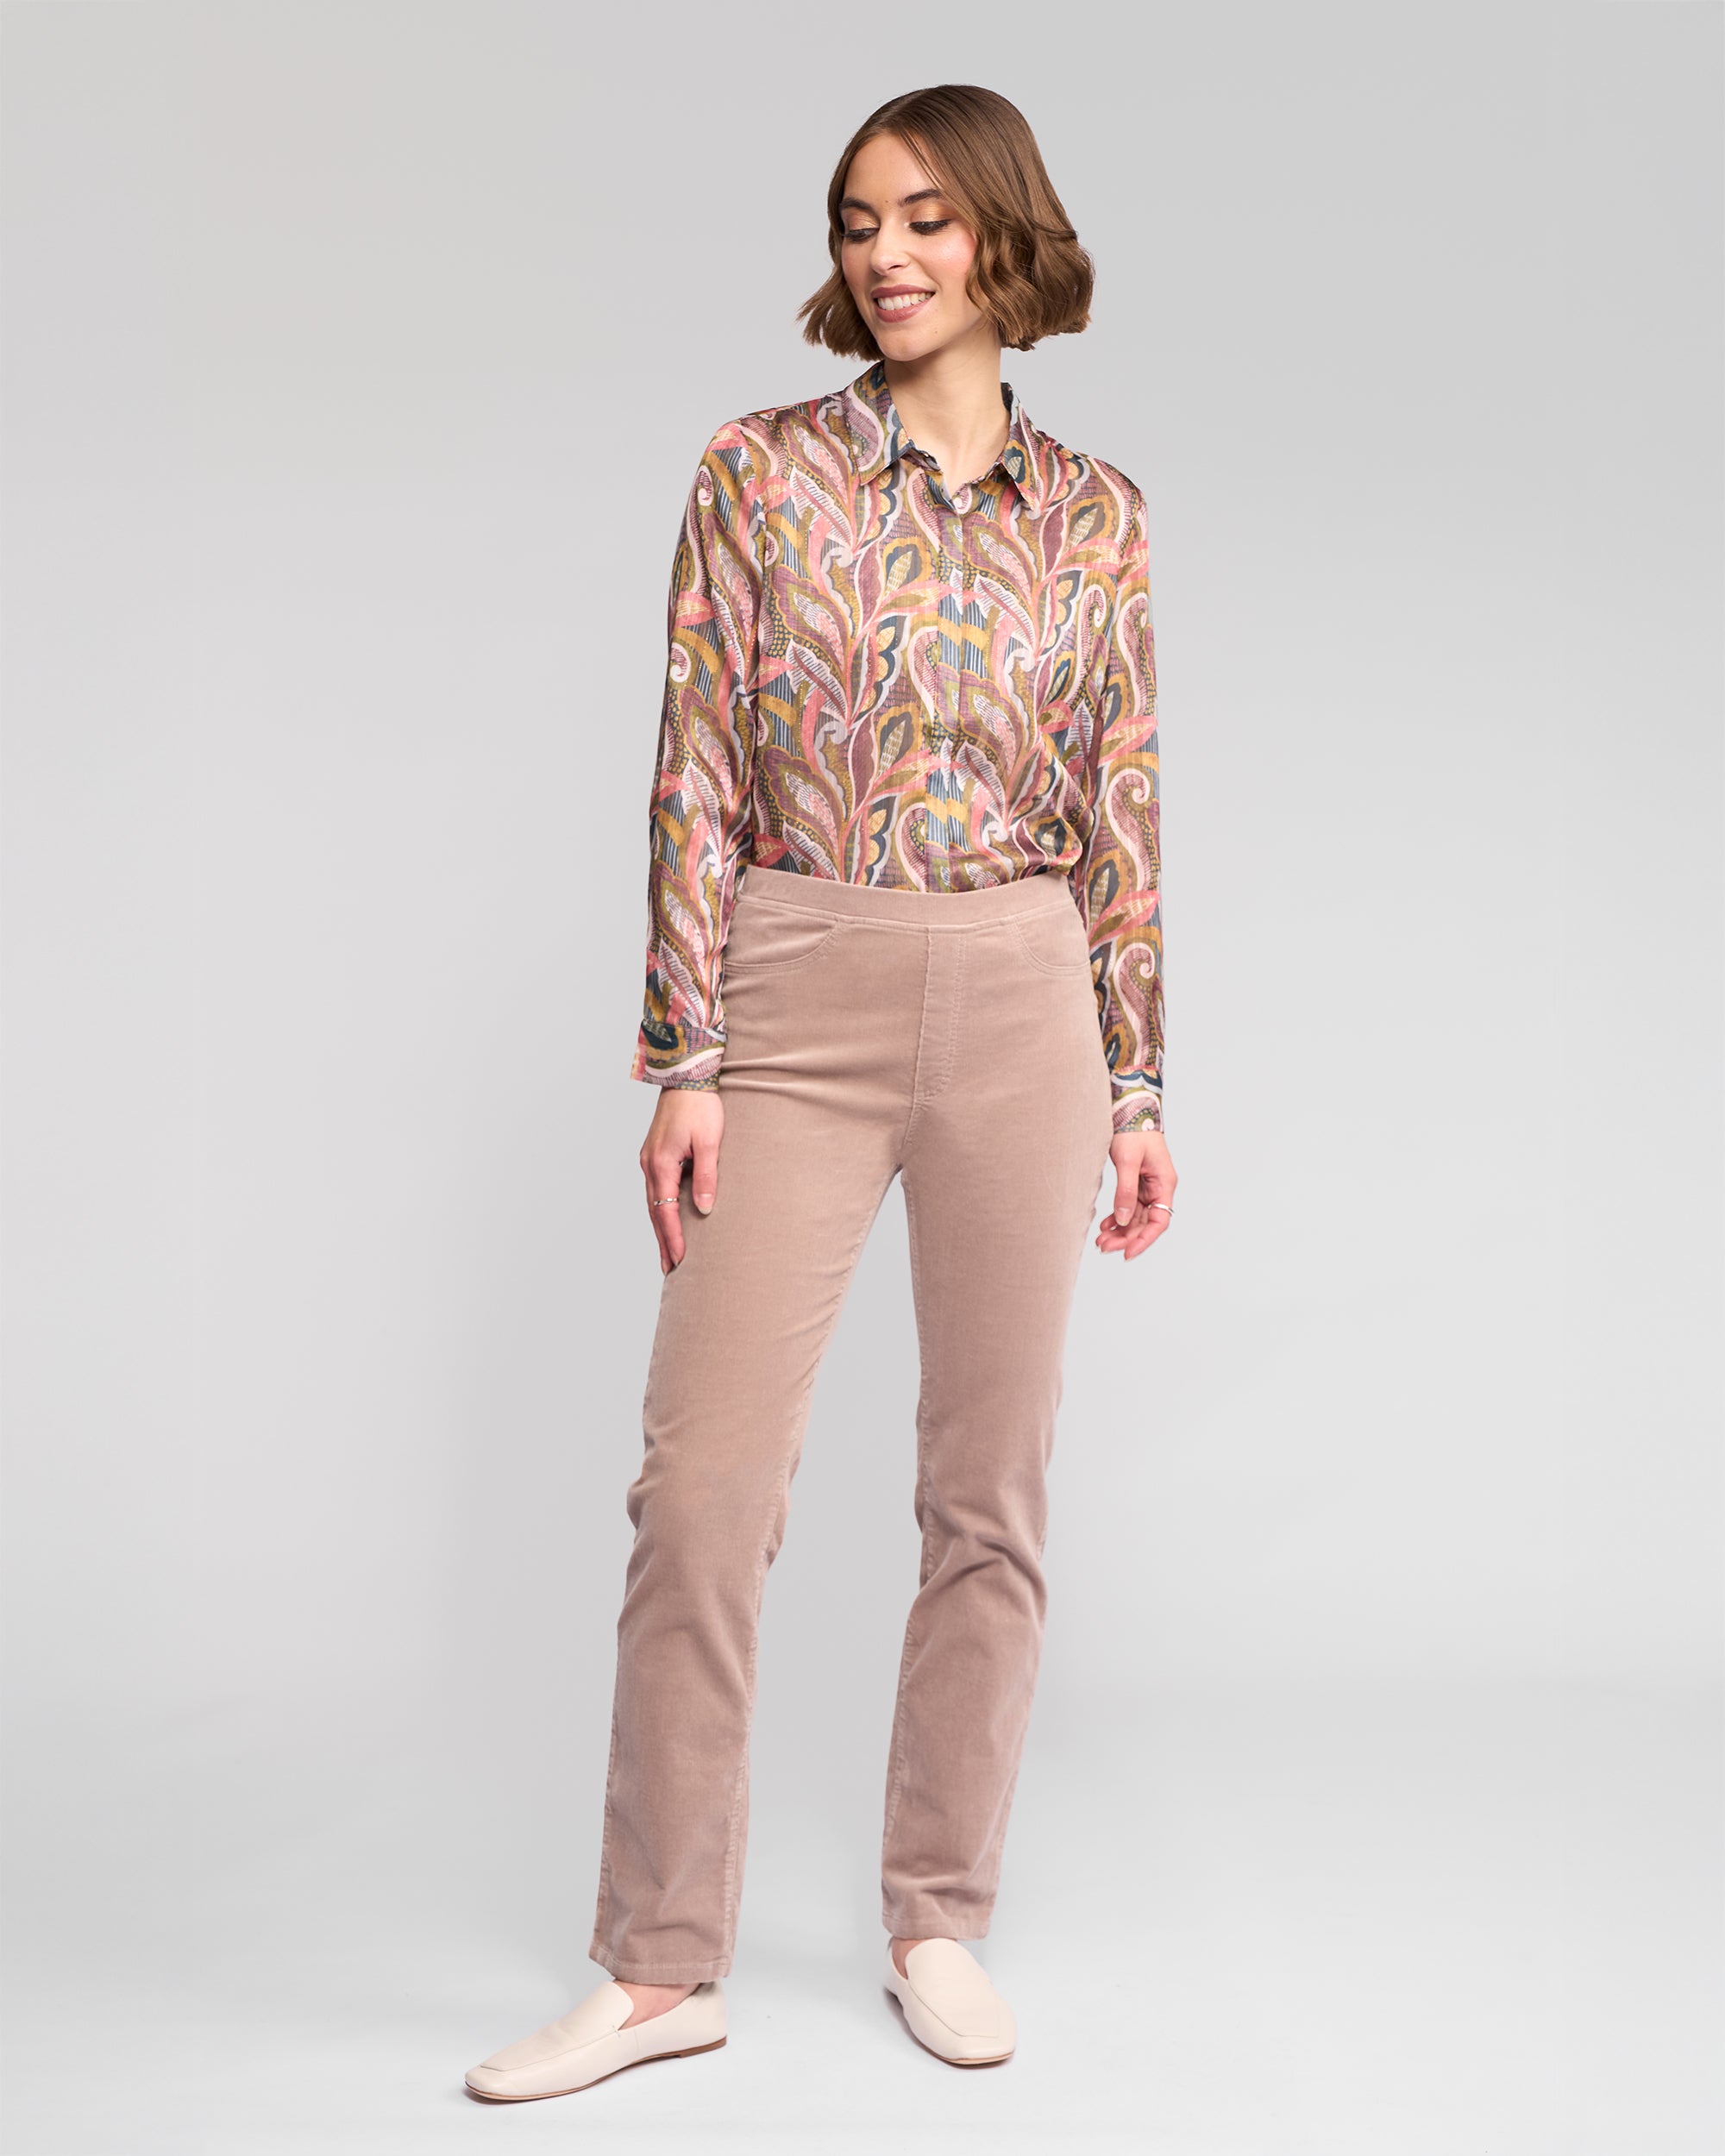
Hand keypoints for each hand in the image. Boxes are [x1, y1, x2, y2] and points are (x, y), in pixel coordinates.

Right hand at [641, 1087, 724, 1273]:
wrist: (686, 1076)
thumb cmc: (701, 1106)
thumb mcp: (709, 1142)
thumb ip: (705, 1177)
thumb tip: (703, 1210)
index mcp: (661, 1164)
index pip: (666, 1211)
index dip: (673, 1238)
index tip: (680, 1261)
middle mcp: (649, 1164)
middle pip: (655, 1212)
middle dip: (663, 1241)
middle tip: (670, 1269)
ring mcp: (649, 1159)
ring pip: (653, 1202)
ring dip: (660, 1228)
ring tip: (668, 1252)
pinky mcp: (654, 1153)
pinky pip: (655, 1189)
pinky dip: (660, 1209)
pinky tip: (667, 1218)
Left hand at [1094, 1127, 1176, 1261]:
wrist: (1128, 1107)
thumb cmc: (1133, 1129)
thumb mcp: (1127, 1161)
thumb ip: (1126, 1192)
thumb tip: (1124, 1220)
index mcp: (1165, 1182)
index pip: (1160, 1221)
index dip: (1145, 1240)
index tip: (1127, 1253)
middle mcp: (1159, 1186)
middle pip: (1146, 1222)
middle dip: (1126, 1237)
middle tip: (1103, 1247)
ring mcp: (1147, 1184)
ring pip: (1136, 1216)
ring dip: (1120, 1230)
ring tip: (1100, 1240)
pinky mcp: (1136, 1181)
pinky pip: (1129, 1205)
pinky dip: (1118, 1216)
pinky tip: (1105, 1225)